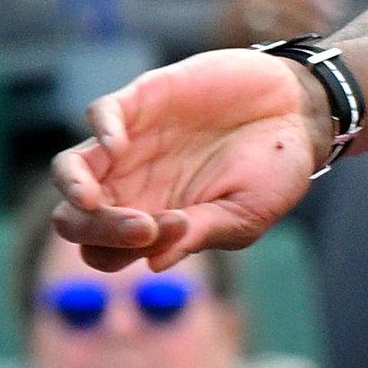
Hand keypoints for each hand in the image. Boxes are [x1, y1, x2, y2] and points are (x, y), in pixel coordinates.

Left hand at [55, 50, 320, 267]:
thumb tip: (154, 266)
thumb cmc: (274, 171)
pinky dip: (101, 132)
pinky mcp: (142, 101)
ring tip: (91, 199)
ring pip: (71, 171)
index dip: (124, 251)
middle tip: (140, 226)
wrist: (297, 111)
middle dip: (93, 230)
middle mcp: (132, 189)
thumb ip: (200, 233)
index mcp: (152, 225)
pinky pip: (100, 115)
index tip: (174, 232)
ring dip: (73, 189)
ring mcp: (131, 146)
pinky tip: (118, 147)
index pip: (106, 252)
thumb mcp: (245, 213)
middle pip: (76, 221)